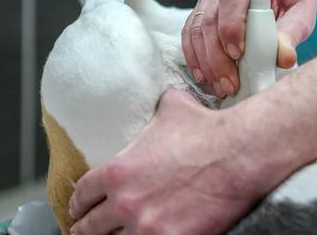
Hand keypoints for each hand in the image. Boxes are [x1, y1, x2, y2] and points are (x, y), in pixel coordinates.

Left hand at [68, 87, 268, 234]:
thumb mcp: (171, 107)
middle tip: (83, 230)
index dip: (77, 203)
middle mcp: (126, 203)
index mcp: (118, 172)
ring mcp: (148, 227)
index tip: (78, 208)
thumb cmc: (206, 130)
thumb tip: (158, 95)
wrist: (239, 155)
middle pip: (90, 227)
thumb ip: (154, 108)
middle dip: (84, 229)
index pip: (83, 194)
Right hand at [182, 0, 316, 96]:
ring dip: (205, 62)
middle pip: (210, 20)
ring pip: (196, 31)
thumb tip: (284, 57)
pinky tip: (205, 76)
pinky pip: (189, 36)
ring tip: (220, 86)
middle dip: (217, 56)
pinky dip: (195, 58)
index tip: (237, 54)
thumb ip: (292, 32)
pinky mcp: (200, 13)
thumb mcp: (302, 12)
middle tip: (230, 83)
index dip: (230, 27)